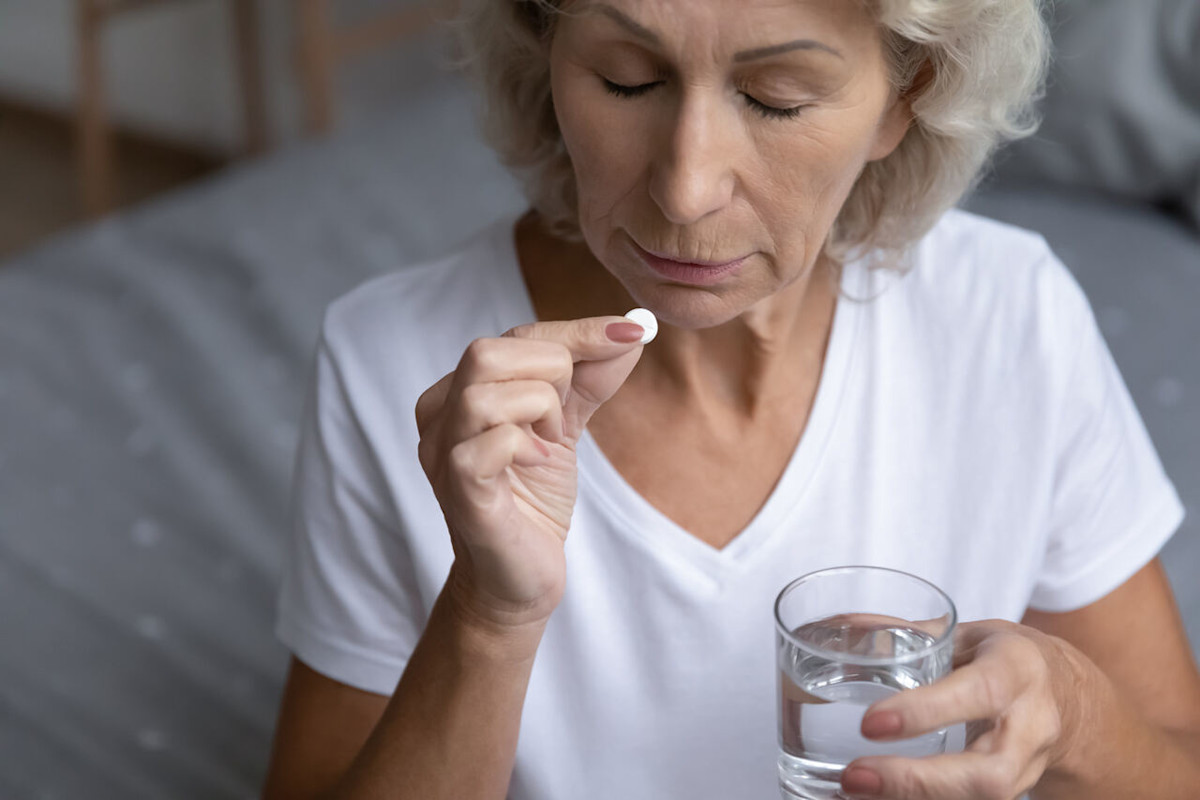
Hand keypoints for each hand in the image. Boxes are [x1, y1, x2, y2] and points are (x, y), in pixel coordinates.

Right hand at [415, 316, 645, 631]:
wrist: (520, 581)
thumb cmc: (532, 501)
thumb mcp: (565, 427)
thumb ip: (590, 378)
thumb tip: (630, 329)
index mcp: (459, 393)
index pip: (512, 337)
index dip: (575, 333)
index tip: (631, 333)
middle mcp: (440, 418)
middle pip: (486, 352)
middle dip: (549, 372)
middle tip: (564, 418)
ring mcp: (443, 455)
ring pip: (484, 393)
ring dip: (539, 409)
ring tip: (551, 443)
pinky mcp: (462, 493)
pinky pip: (485, 445)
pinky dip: (526, 445)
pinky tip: (540, 464)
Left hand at [841, 620, 1084, 798]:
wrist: (1068, 698)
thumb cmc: (1006, 659)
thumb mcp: (969, 634)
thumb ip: (908, 635)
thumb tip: (841, 626)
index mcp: (1017, 670)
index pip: (978, 693)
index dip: (925, 712)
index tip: (869, 724)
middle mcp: (1031, 726)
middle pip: (986, 774)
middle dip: (918, 781)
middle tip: (855, 776)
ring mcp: (1028, 768)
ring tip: (854, 790)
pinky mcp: (1016, 793)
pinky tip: (878, 798)